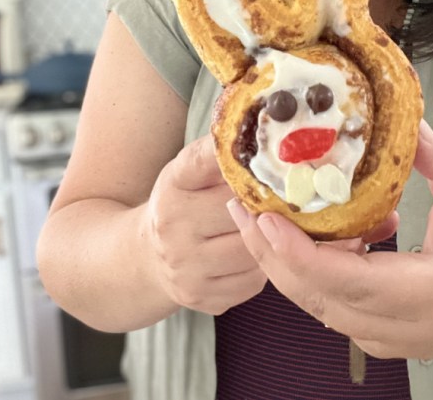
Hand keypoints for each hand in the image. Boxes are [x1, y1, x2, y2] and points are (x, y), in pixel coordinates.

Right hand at [145, 135, 266, 314]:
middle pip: (240, 212)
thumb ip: (215, 155)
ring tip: (269, 226)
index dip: (236, 157)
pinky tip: (254, 254)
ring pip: (252, 250)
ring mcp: (186, 268)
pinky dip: (260, 267)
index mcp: (172, 189)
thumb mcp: (186, 174)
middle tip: (284, 195)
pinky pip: (253, 281)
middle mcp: (173, 229)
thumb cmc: (180, 206)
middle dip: (264, 203)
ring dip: (267, 238)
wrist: (148, 258)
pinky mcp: (202, 298)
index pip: (205, 163)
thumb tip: (255, 133)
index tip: (260, 151)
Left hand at [228, 120, 432, 359]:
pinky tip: (291, 234)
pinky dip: (300, 271)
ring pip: (312, 303)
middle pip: (315, 296)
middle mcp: (398, 326)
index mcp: (429, 296)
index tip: (266, 220)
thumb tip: (411, 125)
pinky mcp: (372, 334)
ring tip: (250, 215)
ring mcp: (381, 337)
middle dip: (268, 252)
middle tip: (240, 205)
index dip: (300, 255)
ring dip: (277, 261)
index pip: (349, 283)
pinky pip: (323, 304)